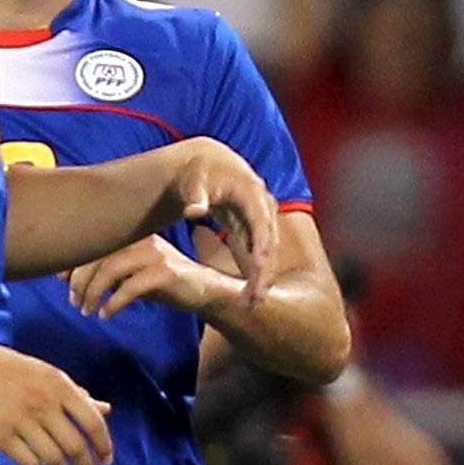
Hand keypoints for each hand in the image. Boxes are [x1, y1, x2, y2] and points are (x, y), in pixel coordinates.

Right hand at [0, 338, 116, 464]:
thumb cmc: (10, 369)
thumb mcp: (48, 375)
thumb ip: (77, 395)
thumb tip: (106, 410)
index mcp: (60, 386)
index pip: (93, 423)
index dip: (104, 445)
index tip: (106, 461)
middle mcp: (44, 404)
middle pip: (75, 446)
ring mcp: (21, 420)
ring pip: (53, 458)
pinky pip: (26, 462)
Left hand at [69, 234, 233, 319]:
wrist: (202, 290)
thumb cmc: (161, 281)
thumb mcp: (128, 272)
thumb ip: (101, 270)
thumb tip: (63, 276)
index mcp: (129, 234)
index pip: (91, 243)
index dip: (72, 262)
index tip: (61, 282)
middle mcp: (140, 239)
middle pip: (97, 256)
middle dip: (79, 281)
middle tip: (73, 301)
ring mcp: (154, 255)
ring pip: (110, 270)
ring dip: (93, 293)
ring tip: (86, 310)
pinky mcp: (165, 274)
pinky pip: (130, 288)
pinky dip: (113, 304)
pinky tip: (106, 315)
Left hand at [168, 141, 281, 294]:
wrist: (206, 164)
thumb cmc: (197, 172)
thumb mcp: (193, 181)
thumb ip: (194, 197)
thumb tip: (193, 212)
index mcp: (252, 193)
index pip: (261, 224)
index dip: (262, 248)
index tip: (260, 271)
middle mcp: (263, 206)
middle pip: (270, 242)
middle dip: (266, 271)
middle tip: (257, 298)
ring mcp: (262, 216)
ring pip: (267, 249)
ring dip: (263, 275)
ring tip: (254, 300)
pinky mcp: (255, 226)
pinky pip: (259, 250)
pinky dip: (256, 269)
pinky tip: (250, 289)